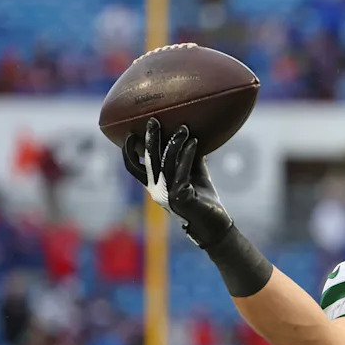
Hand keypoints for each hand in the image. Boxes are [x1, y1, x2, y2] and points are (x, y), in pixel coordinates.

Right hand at [123, 118, 232, 247]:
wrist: (215, 224)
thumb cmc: (203, 198)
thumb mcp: (194, 174)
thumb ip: (187, 157)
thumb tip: (189, 133)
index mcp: (154, 186)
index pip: (134, 167)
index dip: (129, 150)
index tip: (131, 131)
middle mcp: (156, 191)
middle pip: (149, 161)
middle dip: (150, 139)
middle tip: (153, 120)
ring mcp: (167, 195)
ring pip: (166, 164)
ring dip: (174, 143)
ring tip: (183, 128)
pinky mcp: (181, 198)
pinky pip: (182, 171)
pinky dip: (187, 155)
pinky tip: (194, 142)